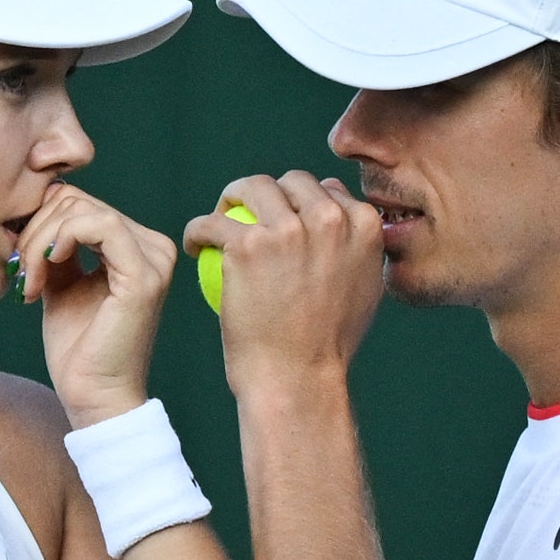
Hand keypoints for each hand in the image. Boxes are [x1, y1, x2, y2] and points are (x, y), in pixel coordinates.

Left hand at [16, 183, 176, 428]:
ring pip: (82, 209)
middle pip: (78, 200)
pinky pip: (99, 225)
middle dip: (36, 231)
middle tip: (20, 272)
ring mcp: (153, 260)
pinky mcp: (144, 275)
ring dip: (41, 240)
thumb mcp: (61, 283)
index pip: (80, 202)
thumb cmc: (78, 349)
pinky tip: (46, 267)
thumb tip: (37, 206)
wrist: (93, 397)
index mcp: (138, 247)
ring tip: (29, 280)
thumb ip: (56, 246)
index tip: (19, 262)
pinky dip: (60, 239)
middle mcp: (154, 247)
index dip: (39, 222)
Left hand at [183, 172, 383, 394]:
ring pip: (251, 188)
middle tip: (247, 216)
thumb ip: (355, 251)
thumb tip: (340, 222)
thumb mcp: (362, 292)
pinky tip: (195, 245)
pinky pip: (212, 223)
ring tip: (218, 220)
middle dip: (270, 192)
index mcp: (364, 224)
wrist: (298, 377)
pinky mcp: (247, 244)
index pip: (328, 191)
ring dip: (232, 198)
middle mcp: (329, 218)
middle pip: (292, 182)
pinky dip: (198, 231)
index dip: (303, 202)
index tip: (283, 221)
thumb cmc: (327, 346)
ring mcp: (287, 228)